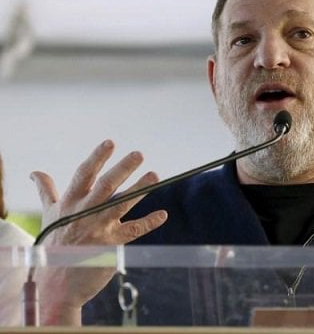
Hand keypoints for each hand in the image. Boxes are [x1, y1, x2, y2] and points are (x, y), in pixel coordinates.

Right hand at [30, 140, 167, 324]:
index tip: (110, 143)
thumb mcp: (49, 216)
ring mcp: (98, 229)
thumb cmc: (54, 245)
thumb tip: (35, 173)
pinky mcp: (112, 245)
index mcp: (70, 203)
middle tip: (139, 154)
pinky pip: (133, 230)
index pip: (84, 175)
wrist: (57, 284)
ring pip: (121, 204)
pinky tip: (163, 215)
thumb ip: (47, 191)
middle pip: (106, 186)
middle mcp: (84, 213)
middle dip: (123, 169)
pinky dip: (149, 222)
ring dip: (140, 189)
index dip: (97, 158)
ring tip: (155, 175)